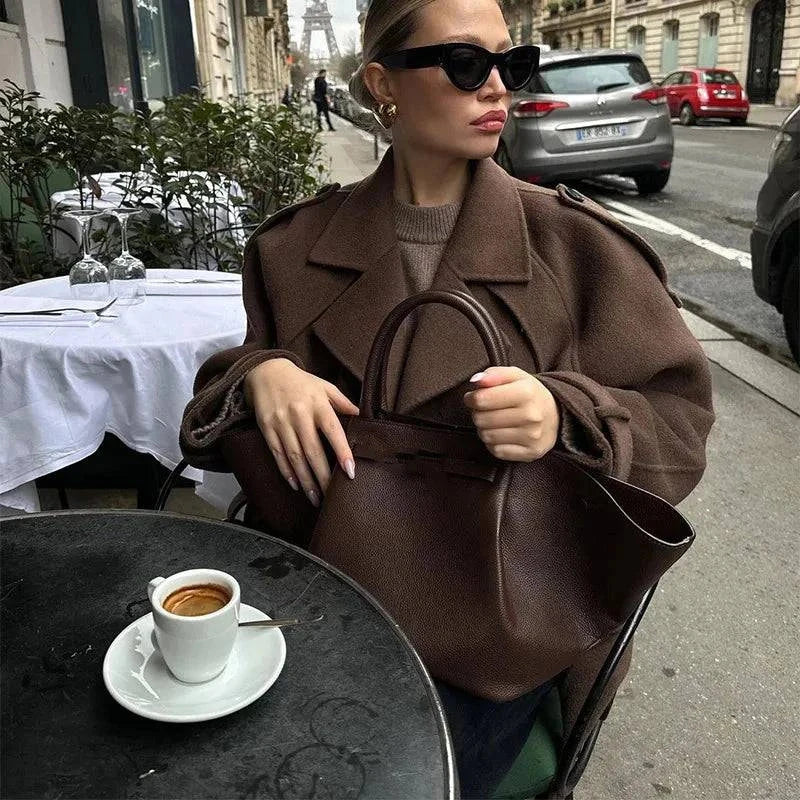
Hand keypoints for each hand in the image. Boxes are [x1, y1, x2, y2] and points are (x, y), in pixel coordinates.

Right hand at [244, 358, 359, 506]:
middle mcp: (299, 415)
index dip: (342, 451)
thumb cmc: (301, 382)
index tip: (350, 471)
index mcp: (317, 404)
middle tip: (332, 495)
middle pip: (313, 450)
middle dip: (323, 475)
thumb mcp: (324, 386)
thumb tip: (362, 417)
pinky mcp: (267, 429)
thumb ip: (343, 402)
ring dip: (306, 479)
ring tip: (315, 497)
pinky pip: (278, 454)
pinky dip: (287, 471)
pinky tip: (296, 484)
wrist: (265, 372)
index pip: (333, 430)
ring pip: (295, 456)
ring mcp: (281, 423)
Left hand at [463, 367, 559, 461]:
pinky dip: (494, 443)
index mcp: (526, 392)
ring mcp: (532, 436)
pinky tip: (502, 434)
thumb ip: (493, 374)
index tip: (473, 398)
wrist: (557, 414)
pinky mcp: (531, 452)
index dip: (471, 398)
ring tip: (494, 422)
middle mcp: (531, 415)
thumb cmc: (530, 394)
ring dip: (484, 429)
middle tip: (486, 410)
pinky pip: (497, 451)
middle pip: (481, 419)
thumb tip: (476, 381)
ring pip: (487, 436)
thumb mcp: (515, 376)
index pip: (482, 399)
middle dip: (478, 413)